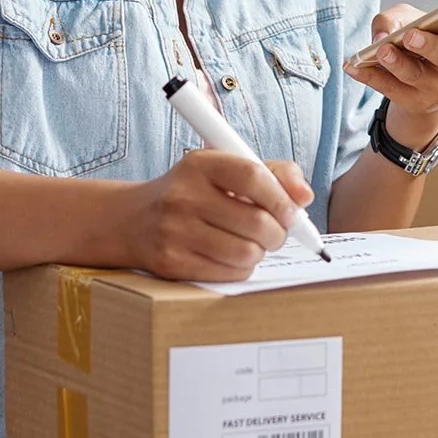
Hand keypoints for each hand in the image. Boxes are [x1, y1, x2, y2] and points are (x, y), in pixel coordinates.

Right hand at [129, 148, 312, 281]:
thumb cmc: (192, 192)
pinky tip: (231, 256)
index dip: (282, 198)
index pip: (253, 176)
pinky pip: (230, 273)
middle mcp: (184, 196)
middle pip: (257, 222)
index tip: (292, 211)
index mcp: (200, 164)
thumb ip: (271, 173)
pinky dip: (242, 268)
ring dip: (259, 252)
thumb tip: (305, 196)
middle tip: (276, 232)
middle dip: (278, 232)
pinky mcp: (172, 263)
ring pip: (247, 253)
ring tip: (251, 243)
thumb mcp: (223, 169)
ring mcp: (175, 232)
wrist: (132, 220)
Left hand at [344, 2, 437, 146]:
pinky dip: (368, 75)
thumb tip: (382, 35)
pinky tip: (352, 66)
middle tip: (412, 36)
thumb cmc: (418, 40)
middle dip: (430, 46)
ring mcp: (437, 88)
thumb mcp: (408, 18)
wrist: (413, 85)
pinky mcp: (413, 103)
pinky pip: (388, 88)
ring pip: (415, 75)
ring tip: (381, 51)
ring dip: (396, 62)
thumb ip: (395, 17)